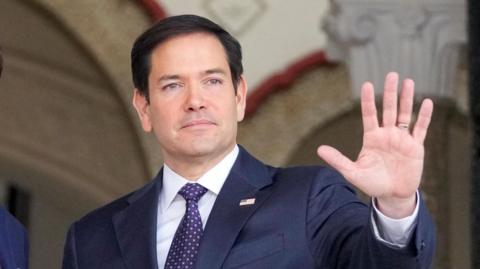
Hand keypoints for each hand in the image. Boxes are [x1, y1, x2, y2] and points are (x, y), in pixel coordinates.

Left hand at [317, 72, 432, 217]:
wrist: (392, 195)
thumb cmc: (372, 183)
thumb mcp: (352, 172)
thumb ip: (338, 160)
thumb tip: (319, 149)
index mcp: (372, 137)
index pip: (369, 114)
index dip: (368, 100)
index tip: (367, 84)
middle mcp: (387, 134)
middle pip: (389, 109)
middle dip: (390, 92)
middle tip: (391, 74)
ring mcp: (402, 139)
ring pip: (404, 115)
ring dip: (407, 99)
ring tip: (408, 82)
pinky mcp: (415, 147)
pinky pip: (420, 129)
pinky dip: (424, 117)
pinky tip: (427, 103)